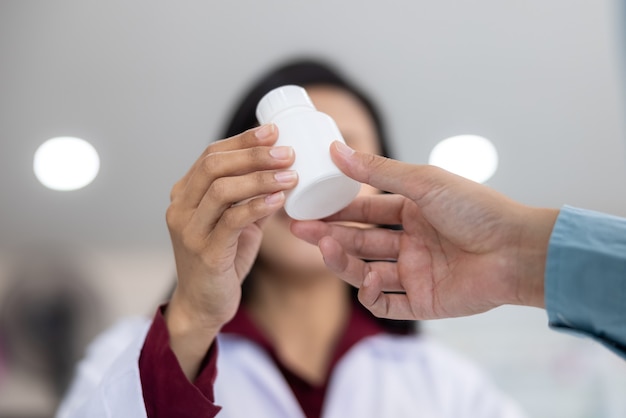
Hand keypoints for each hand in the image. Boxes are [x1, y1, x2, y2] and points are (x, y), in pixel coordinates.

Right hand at [165, 124, 296, 377]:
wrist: (202, 305)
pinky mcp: (205, 253)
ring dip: (260, 178)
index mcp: (185, 195)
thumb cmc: (221, 261)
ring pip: (222, 190)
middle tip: (287, 152)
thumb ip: (250, 198)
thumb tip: (282, 171)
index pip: (211, 155)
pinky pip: (232, 221)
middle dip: (253, 154)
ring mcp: (189, 231)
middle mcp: (180, 208)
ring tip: (291, 174)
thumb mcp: (235, 223)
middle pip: (214, 166)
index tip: (274, 132)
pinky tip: (279, 199)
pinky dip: (258, 206)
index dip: (243, 141)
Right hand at [291, 141, 557, 320]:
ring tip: (326, 250)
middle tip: (300, 229)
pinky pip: (388, 304)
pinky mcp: (424, 302)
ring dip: (344, 262)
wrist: (515, 249)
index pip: (365, 211)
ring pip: (367, 272)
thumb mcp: (422, 182)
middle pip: (361, 241)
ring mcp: (416, 273)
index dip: (336, 210)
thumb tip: (336, 150)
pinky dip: (373, 296)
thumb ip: (377, 170)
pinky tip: (368, 282)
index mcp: (413, 212)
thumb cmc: (475, 209)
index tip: (308, 206)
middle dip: (330, 236)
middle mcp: (412, 243)